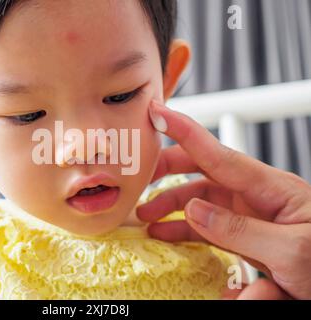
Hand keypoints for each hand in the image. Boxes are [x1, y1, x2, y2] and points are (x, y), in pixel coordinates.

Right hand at [137, 99, 310, 299]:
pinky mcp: (243, 235)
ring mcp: (247, 215)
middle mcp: (255, 196)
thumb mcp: (292, 250)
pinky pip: (204, 225)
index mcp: (272, 188)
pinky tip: (165, 233)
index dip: (185, 131)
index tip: (158, 113)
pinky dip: (182, 227)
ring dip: (169, 203)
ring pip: (198, 199)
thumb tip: (194, 211)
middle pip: (203, 169)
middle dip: (168, 168)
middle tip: (140, 174)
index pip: (219, 154)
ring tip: (145, 214)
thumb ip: (241, 231)